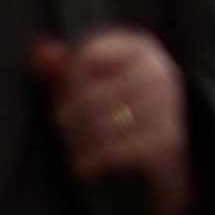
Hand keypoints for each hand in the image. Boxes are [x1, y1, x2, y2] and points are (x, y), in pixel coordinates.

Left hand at [33, 28, 193, 212]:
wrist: (174, 143)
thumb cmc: (122, 104)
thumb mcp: (97, 79)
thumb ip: (65, 65)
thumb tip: (40, 53)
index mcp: (140, 49)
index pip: (88, 57)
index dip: (66, 78)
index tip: (62, 95)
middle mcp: (158, 72)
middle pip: (91, 95)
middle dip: (68, 114)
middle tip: (60, 125)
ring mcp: (166, 106)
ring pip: (101, 125)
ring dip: (77, 140)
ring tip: (71, 146)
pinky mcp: (166, 139)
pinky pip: (114, 151)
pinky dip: (91, 161)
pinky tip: (81, 165)